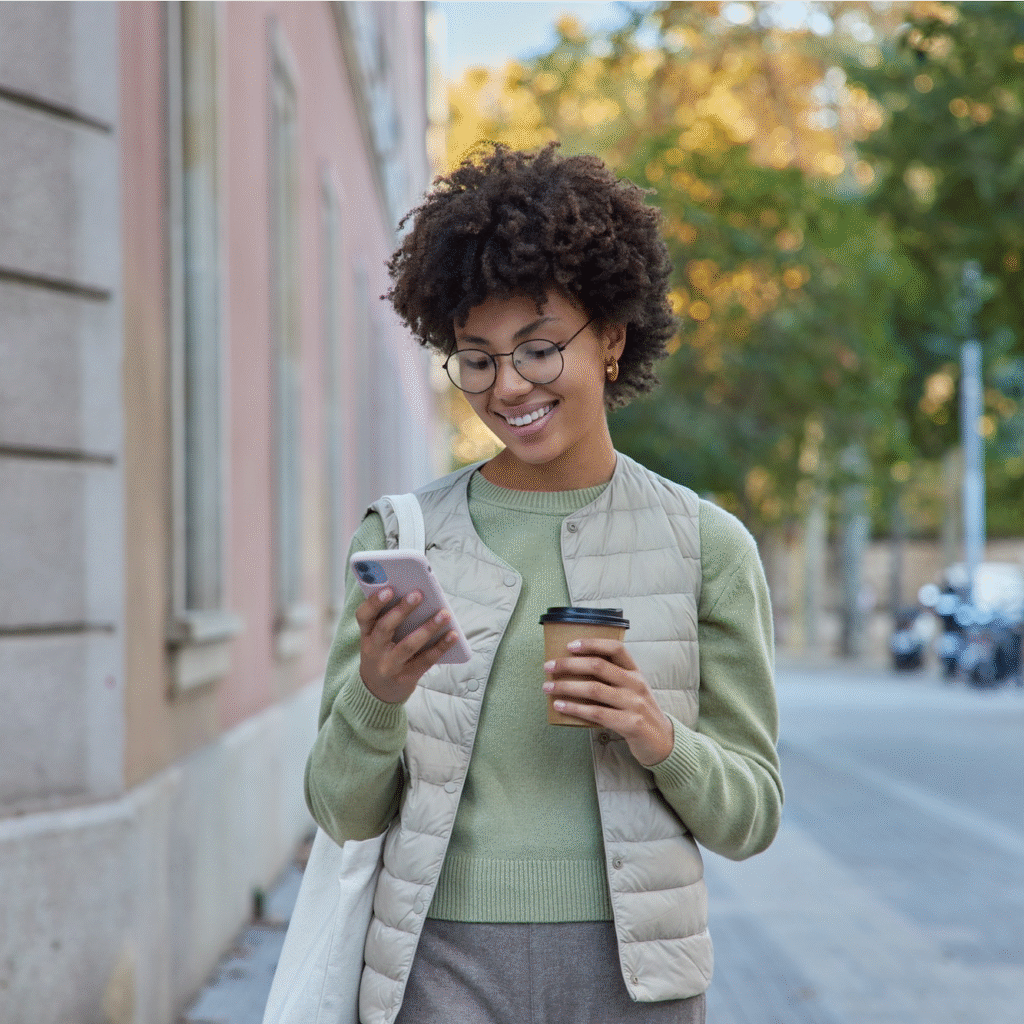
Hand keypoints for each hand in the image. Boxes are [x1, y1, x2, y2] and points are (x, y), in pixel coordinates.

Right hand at [356, 588, 458, 702]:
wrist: (378, 691)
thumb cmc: (383, 653)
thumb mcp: (377, 638)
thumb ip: (389, 618)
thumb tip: (416, 595)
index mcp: (366, 635)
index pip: (363, 616)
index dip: (374, 602)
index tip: (389, 589)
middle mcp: (374, 651)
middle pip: (385, 628)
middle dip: (402, 610)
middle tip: (419, 594)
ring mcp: (389, 666)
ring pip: (408, 645)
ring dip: (428, 628)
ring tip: (444, 615)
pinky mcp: (406, 678)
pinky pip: (425, 661)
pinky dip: (441, 647)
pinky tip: (452, 635)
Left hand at [543, 638, 673, 765]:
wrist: (663, 742)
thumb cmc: (639, 713)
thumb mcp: (631, 690)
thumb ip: (612, 679)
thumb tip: (574, 671)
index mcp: (635, 672)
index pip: (615, 648)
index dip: (592, 643)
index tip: (570, 645)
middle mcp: (636, 684)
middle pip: (598, 666)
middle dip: (569, 664)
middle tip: (549, 666)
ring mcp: (634, 703)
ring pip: (594, 689)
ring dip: (566, 686)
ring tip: (548, 687)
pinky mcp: (631, 724)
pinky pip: (597, 713)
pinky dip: (575, 708)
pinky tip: (560, 706)